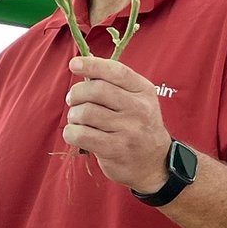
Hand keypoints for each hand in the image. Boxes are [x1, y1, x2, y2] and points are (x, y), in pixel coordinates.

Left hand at [63, 55, 171, 192]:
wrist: (154, 162)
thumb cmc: (138, 125)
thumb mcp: (137, 100)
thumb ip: (114, 84)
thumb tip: (81, 67)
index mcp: (143, 90)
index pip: (116, 71)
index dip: (92, 65)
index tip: (74, 65)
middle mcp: (139, 108)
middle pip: (97, 90)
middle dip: (76, 93)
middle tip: (72, 100)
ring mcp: (128, 130)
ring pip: (86, 112)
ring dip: (73, 114)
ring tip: (76, 119)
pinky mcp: (115, 149)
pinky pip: (82, 135)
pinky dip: (71, 132)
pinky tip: (76, 133)